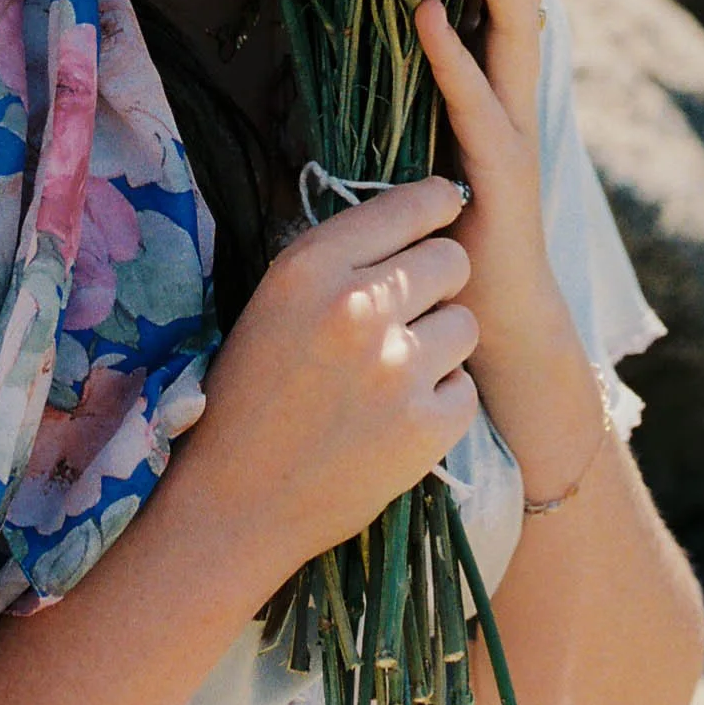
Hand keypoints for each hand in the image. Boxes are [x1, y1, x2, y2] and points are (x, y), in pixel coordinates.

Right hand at [192, 175, 479, 587]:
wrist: (236, 502)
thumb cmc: (251, 393)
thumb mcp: (275, 300)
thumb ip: (339, 258)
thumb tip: (415, 214)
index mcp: (310, 268)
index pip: (408, 205)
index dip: (438, 202)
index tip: (447, 205)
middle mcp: (356, 307)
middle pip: (452, 259)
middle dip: (438, 280)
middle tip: (409, 310)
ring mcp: (394, 369)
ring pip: (467, 322)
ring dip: (442, 342)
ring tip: (398, 369)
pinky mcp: (423, 428)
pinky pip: (467, 388)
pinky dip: (443, 401)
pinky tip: (401, 414)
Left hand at [414, 0, 567, 377]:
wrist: (499, 334)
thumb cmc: (457, 241)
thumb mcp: (435, 146)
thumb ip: (428, 89)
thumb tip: (393, 23)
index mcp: (500, 83)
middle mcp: (515, 95)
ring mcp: (513, 133)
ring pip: (512, 32)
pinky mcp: (498, 177)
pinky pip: (473, 107)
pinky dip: (453, 58)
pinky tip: (430, 12)